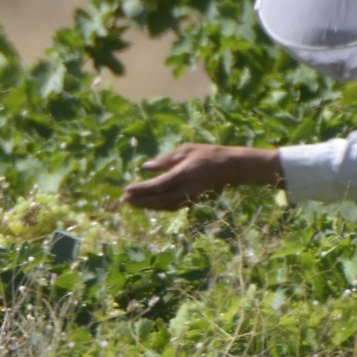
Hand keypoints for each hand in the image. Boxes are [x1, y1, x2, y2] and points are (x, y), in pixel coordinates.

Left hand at [121, 144, 283, 210]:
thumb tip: (145, 167)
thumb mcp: (186, 149)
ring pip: (165, 206)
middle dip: (141, 201)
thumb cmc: (208, 153)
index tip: (127, 189)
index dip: (141, 189)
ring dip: (148, 206)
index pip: (158, 184)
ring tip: (133, 203)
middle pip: (159, 199)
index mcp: (184, 173)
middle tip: (125, 200)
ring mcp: (191, 197)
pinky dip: (159, 207)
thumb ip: (165, 159)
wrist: (232, 168)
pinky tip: (150, 204)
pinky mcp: (194, 201)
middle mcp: (187, 188)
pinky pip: (173, 207)